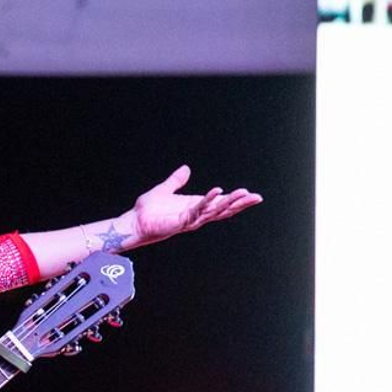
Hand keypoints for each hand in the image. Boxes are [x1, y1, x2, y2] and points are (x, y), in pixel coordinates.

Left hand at [132, 165, 261, 245]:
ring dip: (229, 202)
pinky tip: (217, 192)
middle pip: (223, 210)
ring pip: (215, 211)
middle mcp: (195, 214)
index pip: (219, 203)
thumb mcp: (165, 190)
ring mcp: (189, 219)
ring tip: (244, 194)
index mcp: (195, 206)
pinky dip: (207, 201)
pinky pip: (197, 211)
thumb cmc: (147, 211)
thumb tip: (186, 168)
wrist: (133, 223)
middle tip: (257, 197)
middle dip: (240, 203)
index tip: (251, 194)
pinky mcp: (180, 222)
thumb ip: (176, 180)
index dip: (235, 199)